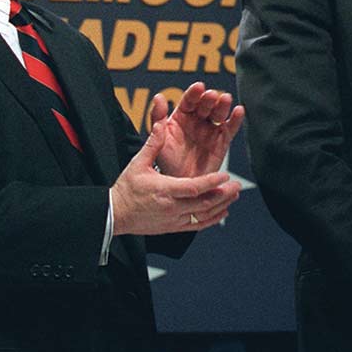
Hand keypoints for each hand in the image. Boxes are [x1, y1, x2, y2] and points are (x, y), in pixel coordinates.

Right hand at [110, 115, 241, 235]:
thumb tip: (163, 124)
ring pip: (202, 215)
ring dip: (221, 206)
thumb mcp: (137, 163)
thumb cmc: (126, 188)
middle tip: (237, 185)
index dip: (211, 182)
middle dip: (222, 194)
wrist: (113, 215)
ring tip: (234, 196)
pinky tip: (222, 212)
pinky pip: (196, 225)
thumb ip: (153, 144)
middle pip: (203, 203)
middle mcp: (171, 207)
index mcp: (163, 190)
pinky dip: (211, 219)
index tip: (225, 175)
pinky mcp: (172, 228)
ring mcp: (173, 220)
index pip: (193, 187)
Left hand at [153, 82, 244, 177]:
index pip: (189, 101)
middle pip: (205, 105)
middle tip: (211, 96)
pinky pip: (230, 128)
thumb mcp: (159, 139)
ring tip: (225, 99)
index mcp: (182, 116)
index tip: (198, 87)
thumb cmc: (168, 161)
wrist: (181, 184)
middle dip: (209, 99)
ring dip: (222, 105)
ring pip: (219, 113)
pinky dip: (236, 119)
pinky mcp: (223, 140)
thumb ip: (157, 118)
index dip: (194, 93)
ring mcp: (211, 129)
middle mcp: (198, 120)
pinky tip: (239, 111)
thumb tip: (158, 97)